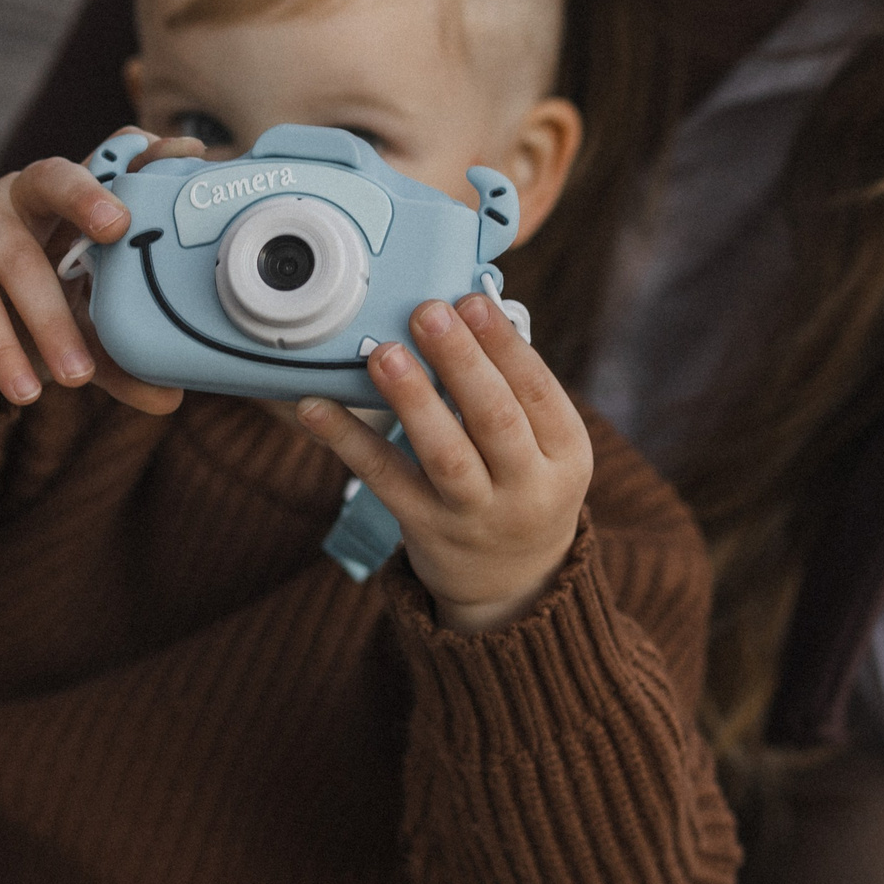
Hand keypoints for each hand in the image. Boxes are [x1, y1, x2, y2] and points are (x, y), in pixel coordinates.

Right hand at [0, 132, 203, 418]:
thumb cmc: (22, 315)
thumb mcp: (79, 332)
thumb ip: (119, 355)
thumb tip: (171, 396)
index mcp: (73, 202)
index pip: (110, 159)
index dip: (145, 153)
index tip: (188, 152)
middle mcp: (26, 196)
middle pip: (57, 177)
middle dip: (89, 196)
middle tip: (119, 226)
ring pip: (17, 259)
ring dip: (49, 321)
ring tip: (77, 376)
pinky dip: (0, 348)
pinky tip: (23, 388)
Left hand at [295, 293, 591, 632]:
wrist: (513, 583)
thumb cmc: (523, 484)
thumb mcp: (547, 445)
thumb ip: (513, 389)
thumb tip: (462, 311)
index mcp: (567, 454)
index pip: (538, 392)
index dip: (505, 345)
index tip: (471, 301)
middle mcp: (527, 487)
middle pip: (495, 420)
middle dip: (461, 362)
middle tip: (428, 312)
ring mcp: (475, 514)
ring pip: (444, 456)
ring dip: (412, 401)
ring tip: (385, 354)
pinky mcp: (425, 528)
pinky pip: (385, 480)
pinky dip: (349, 441)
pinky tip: (316, 407)